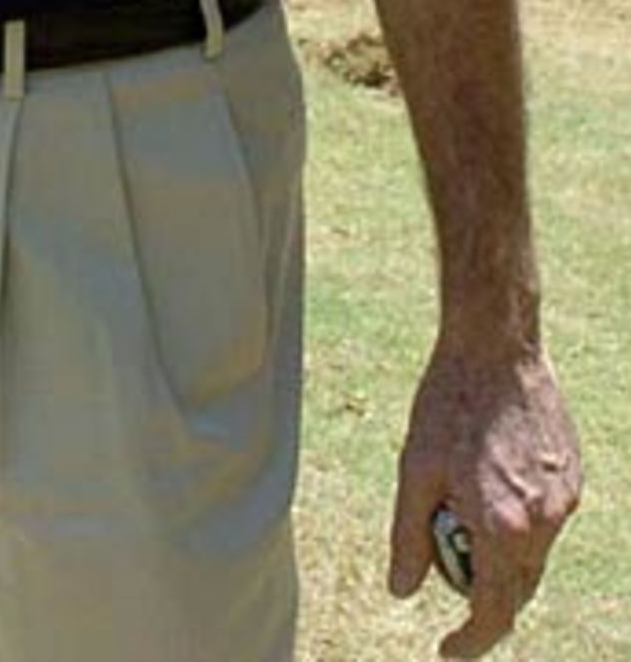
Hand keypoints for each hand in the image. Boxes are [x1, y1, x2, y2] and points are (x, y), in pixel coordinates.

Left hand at [389, 340, 580, 656]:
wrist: (496, 346)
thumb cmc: (449, 402)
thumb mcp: (414, 470)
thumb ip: (408, 537)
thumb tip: (402, 591)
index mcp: (503, 525)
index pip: (494, 611)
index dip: (470, 639)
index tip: (447, 650)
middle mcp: (543, 520)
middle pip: (518, 588)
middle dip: (486, 597)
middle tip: (451, 582)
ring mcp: (565, 498)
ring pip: (535, 554)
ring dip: (504, 555)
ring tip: (467, 516)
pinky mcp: (574, 475)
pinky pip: (547, 518)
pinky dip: (522, 520)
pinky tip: (494, 483)